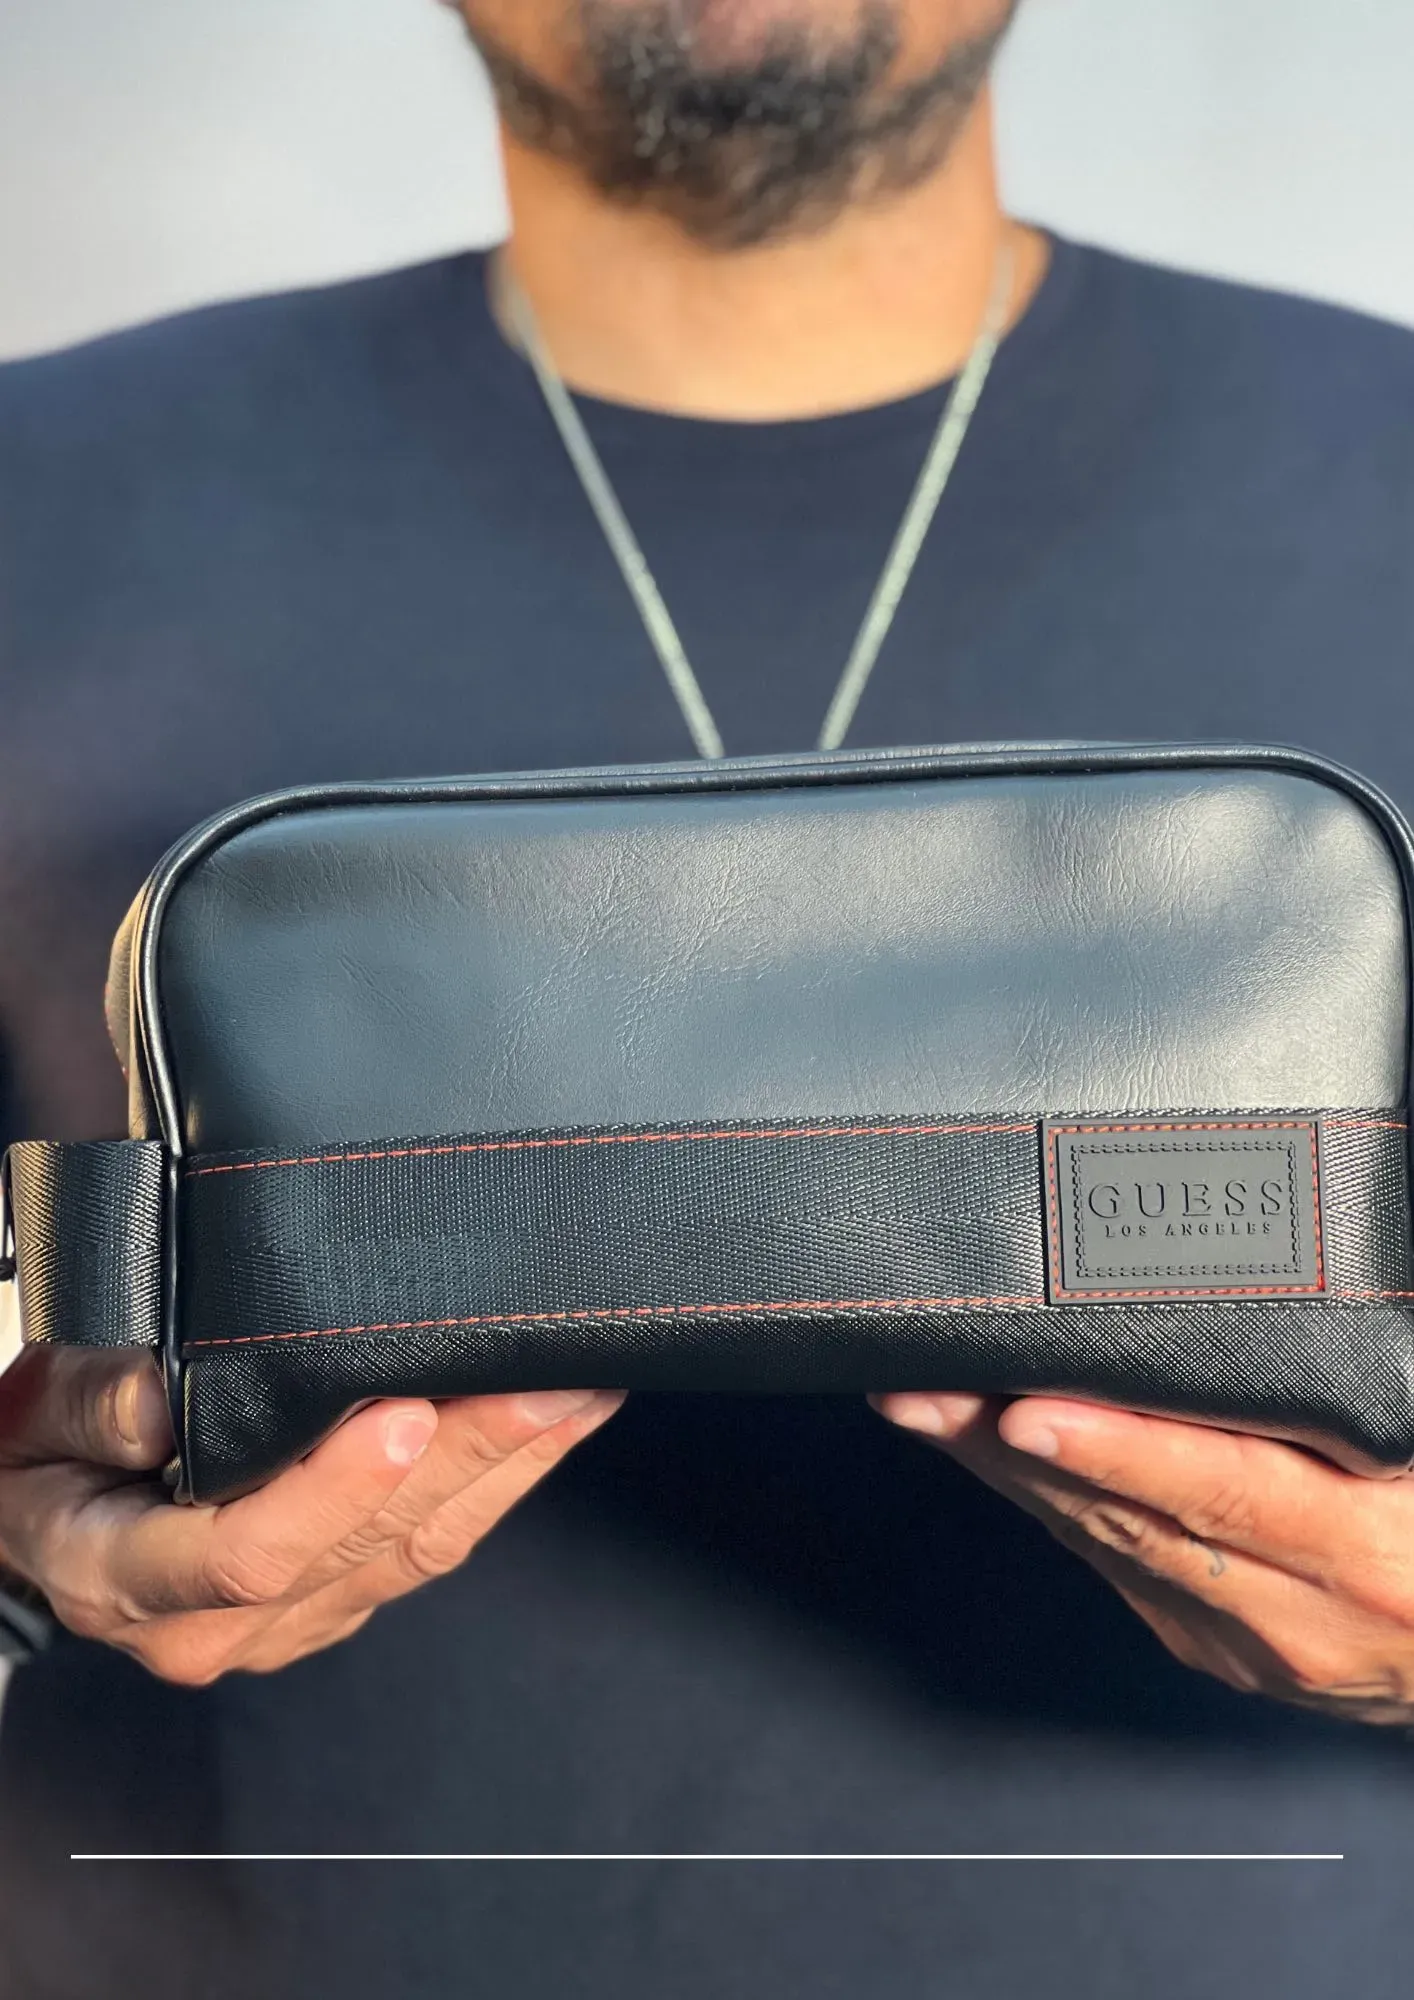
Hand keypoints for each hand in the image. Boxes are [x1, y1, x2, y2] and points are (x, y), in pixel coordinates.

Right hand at [0, 1345, 620, 1684]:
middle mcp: (221, 1622)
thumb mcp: (29, 1417)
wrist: (44, 1525)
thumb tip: (161, 1398)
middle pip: (363, 1546)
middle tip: (547, 1379)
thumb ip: (90, 1403)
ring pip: (416, 1549)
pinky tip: (552, 1425)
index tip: (401, 1413)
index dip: (333, 1489)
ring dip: (510, 1468)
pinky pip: (428, 1546)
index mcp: (134, 1577)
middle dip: (469, 1456)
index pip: (247, 1551)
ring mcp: (291, 1619)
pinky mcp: (338, 1597)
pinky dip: (500, 1483)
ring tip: (580, 1390)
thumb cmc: (41, 1462)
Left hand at [871, 1389, 1413, 1725]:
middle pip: (1128, 1519)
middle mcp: (1295, 1614)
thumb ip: (1344, 1393)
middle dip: (1007, 1450)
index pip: (1225, 1489)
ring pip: (1102, 1543)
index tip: (1028, 1412)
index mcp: (1364, 1551)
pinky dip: (1048, 1503)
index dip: (1118, 1450)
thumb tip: (1270, 1321)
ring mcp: (1244, 1644)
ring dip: (1002, 1472)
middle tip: (923, 1388)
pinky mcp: (1210, 1648)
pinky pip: (1113, 1565)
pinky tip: (989, 1454)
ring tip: (923, 1404)